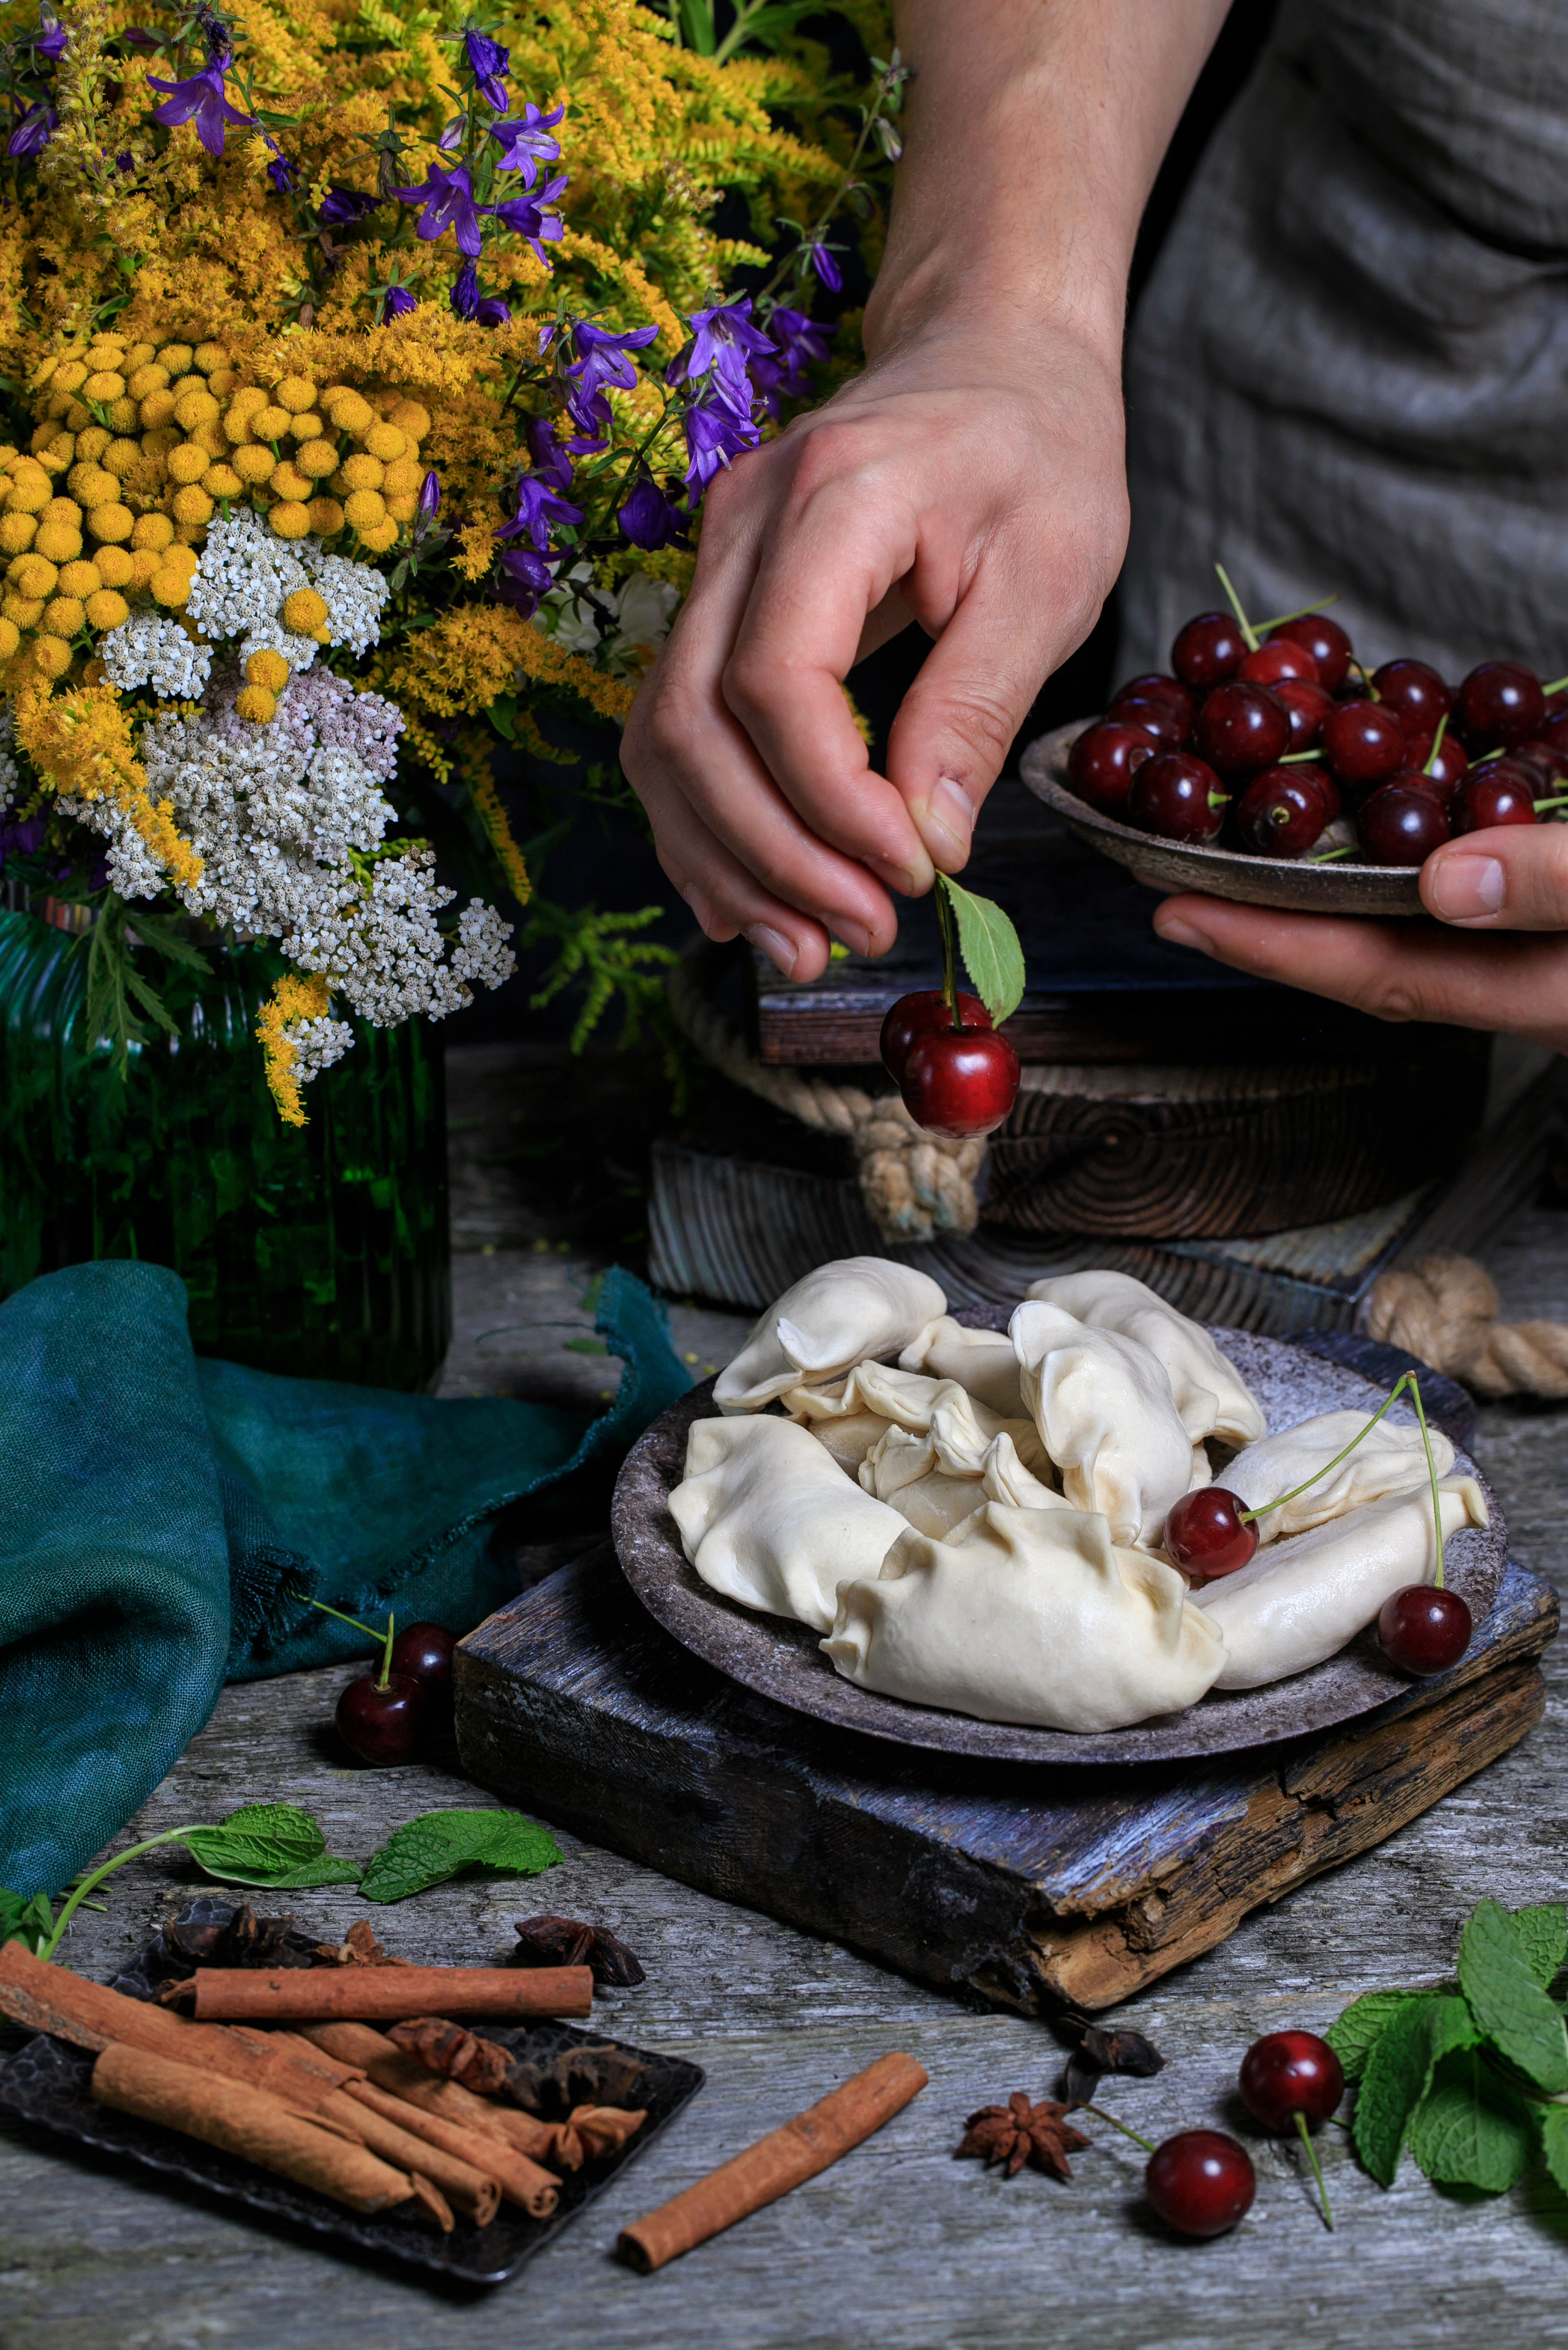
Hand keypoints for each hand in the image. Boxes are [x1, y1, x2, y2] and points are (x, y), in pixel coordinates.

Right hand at [621, 322, 1128, 980]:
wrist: (992, 355)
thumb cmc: (1040, 450)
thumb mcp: (1053, 576)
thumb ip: (976, 706)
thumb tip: (927, 842)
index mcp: (833, 496)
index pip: (775, 680)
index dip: (830, 802)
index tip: (911, 872)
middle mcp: (741, 522)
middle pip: (691, 721)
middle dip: (770, 852)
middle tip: (861, 932)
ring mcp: (711, 558)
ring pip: (660, 737)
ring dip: (725, 858)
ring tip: (807, 944)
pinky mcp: (713, 599)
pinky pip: (675, 730)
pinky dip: (709, 826)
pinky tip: (759, 898)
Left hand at [1151, 824, 1567, 1052]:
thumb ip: (1560, 887)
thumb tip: (1447, 879)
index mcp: (1535, 989)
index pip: (1373, 972)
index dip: (1268, 945)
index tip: (1176, 914)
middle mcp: (1521, 970)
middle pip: (1366, 947)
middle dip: (1265, 914)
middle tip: (1172, 874)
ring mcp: (1538, 937)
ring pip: (1407, 910)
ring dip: (1326, 876)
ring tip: (1243, 837)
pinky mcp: (1556, 897)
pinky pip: (1460, 867)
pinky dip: (1403, 836)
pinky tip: (1371, 800)